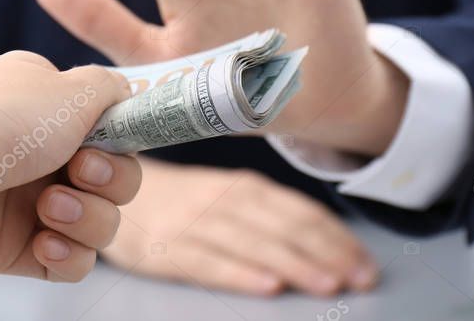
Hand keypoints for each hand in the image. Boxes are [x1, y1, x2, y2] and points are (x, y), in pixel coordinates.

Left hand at [0, 51, 141, 280]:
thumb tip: (129, 99)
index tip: (111, 142)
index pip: (116, 134)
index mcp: (54, 110)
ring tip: (46, 207)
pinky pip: (72, 264)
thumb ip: (114, 91)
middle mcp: (45, 153)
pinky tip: (43, 244)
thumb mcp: (72, 87)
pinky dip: (67, 256)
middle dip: (110, 182)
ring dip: (86, 218)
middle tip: (77, 171)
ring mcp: (31, 202)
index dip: (123, 144)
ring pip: (101, 224)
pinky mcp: (17, 249)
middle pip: (118, 182)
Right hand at [102, 157, 378, 295]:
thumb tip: (327, 241)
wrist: (108, 189)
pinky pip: (209, 262)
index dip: (336, 237)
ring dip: (296, 265)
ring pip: (254, 244)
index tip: (365, 262)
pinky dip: (240, 273)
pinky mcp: (166, 248)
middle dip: (327, 254)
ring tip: (327, 285)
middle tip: (359, 279)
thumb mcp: (226, 196)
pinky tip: (267, 286)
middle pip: (284, 228)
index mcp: (244, 187)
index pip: (300, 212)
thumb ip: (268, 213)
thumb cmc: (182, 201)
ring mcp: (195, 223)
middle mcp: (224, 200)